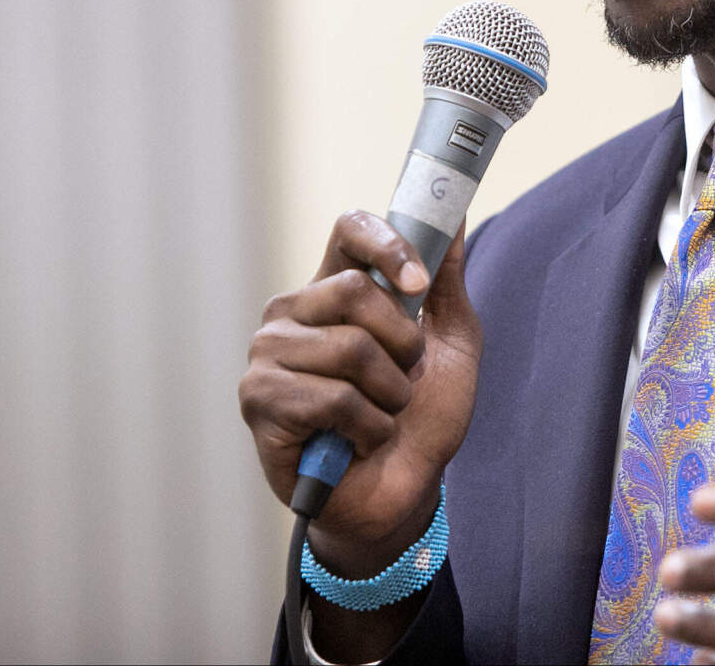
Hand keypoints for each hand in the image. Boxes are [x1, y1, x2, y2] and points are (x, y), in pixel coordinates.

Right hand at [237, 211, 481, 570]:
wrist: (403, 493)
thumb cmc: (421, 418)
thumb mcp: (450, 345)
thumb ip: (445, 284)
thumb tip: (455, 221)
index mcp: (335, 288)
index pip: (349, 228)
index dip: (387, 244)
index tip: (419, 283)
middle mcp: (293, 312)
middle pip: (354, 288)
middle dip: (402, 342)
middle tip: (404, 378)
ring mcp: (269, 354)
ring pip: (349, 348)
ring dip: (390, 393)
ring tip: (382, 416)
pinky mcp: (259, 399)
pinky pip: (332, 397)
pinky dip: (368, 427)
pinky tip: (358, 441)